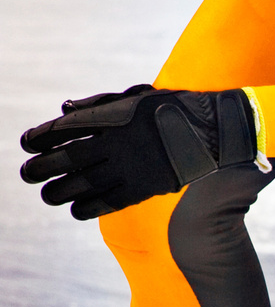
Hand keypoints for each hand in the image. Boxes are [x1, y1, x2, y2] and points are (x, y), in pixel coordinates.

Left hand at [19, 85, 261, 219]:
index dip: (41, 137)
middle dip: (43, 167)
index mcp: (113, 116)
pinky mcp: (148, 187)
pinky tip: (76, 211)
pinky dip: (91, 207)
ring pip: (86, 182)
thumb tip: (64, 108)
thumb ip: (99, 103)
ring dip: (61, 191)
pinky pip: (112, 201)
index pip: (64, 128)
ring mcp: (133, 166)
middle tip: (26, 175)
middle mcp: (118, 143)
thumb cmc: (175, 108)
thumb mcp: (136, 95)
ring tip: (46, 196)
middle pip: (69, 158)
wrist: (217, 129)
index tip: (26, 144)